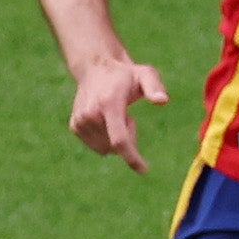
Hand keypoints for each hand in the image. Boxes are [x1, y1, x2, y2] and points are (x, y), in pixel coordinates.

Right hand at [65, 51, 168, 170]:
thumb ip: (154, 87)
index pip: (119, 139)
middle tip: (128, 115)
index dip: (131, 157)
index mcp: (109, 103)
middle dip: (128, 137)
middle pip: (115, 146)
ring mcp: (80, 121)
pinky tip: (104, 119)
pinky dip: (105, 138)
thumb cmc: (125, 75)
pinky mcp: (75, 126)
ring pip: (105, 149)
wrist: (95, 68)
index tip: (143, 169)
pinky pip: (97, 147)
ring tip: (114, 115)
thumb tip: (162, 101)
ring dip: (115, 138)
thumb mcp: (144, 74)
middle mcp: (91, 114)